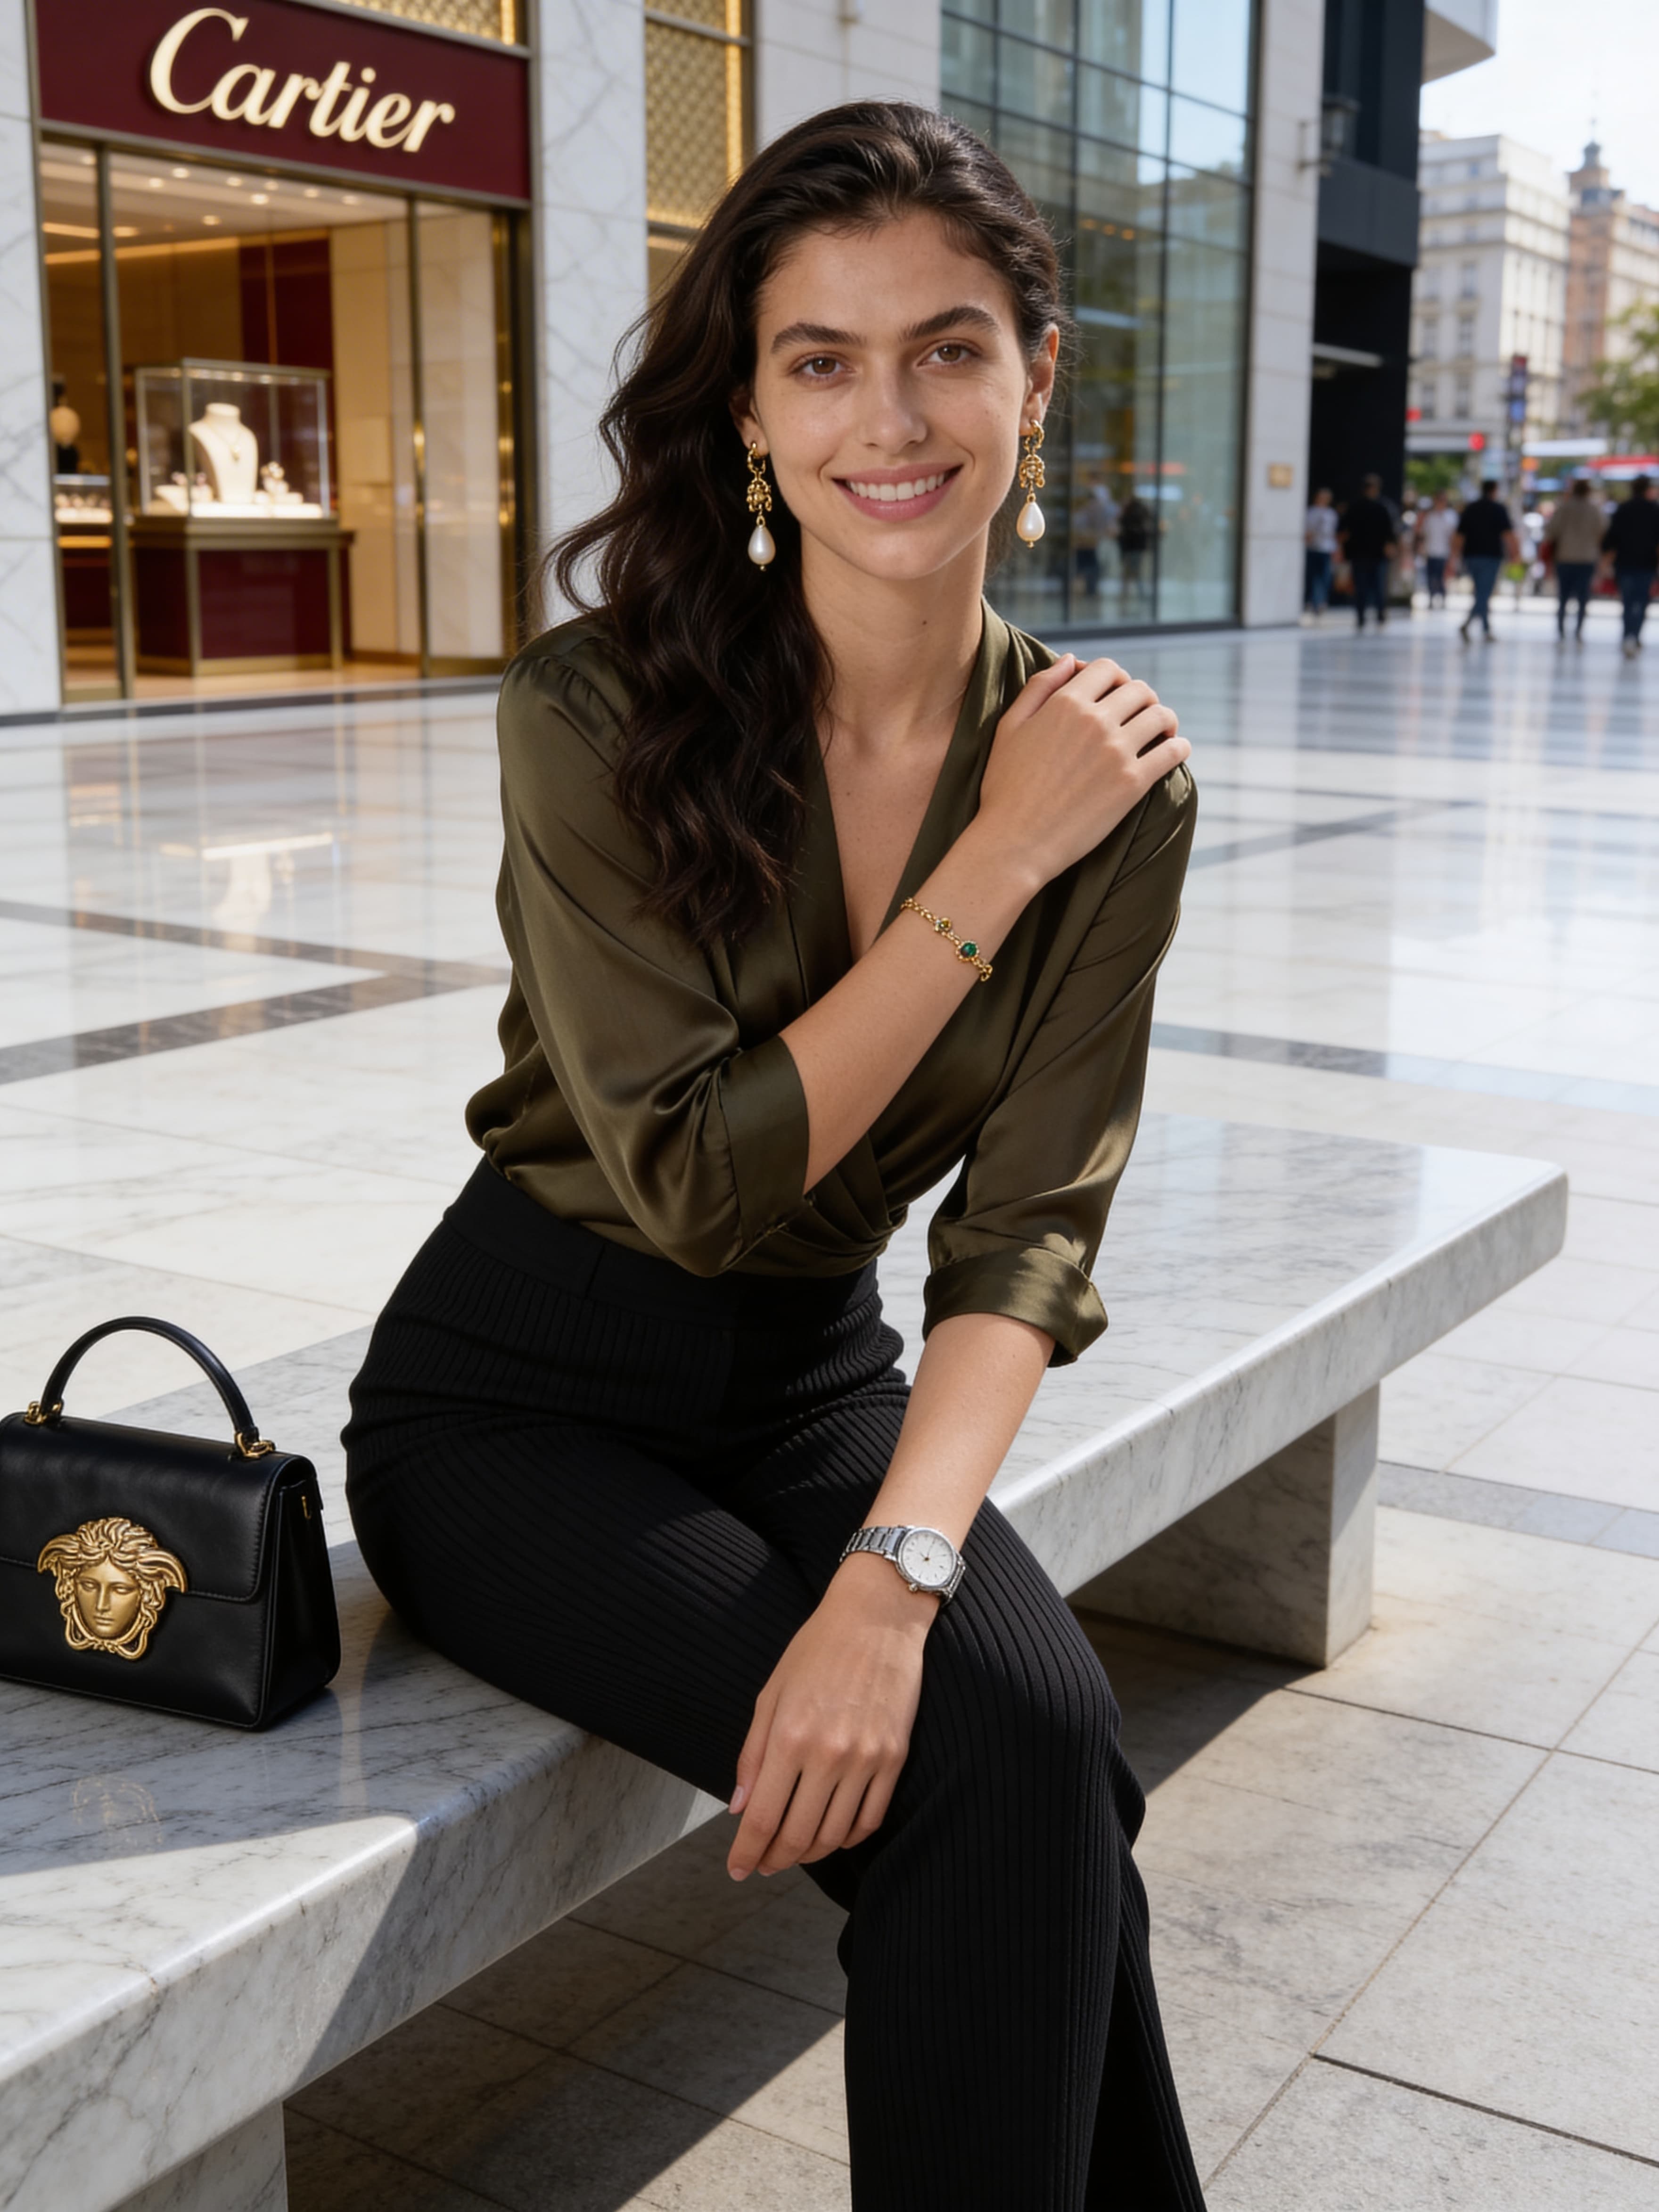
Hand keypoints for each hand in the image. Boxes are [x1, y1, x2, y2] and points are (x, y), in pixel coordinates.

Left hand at [726, 1556, 931, 1879]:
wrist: (878, 1617)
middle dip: (774, 1859)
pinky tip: (832, 1835)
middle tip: (762, 1864)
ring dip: (809, 1854)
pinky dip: (848, 1837)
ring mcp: (867, 1758)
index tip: (737, 1869)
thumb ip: (753, 1754)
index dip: (747, 1851)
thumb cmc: (817, 1648)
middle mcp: (830, 1754)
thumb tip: (739, 1808)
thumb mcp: (771, 1693)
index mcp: (790, 1736)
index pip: (763, 1817)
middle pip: (798, 1835)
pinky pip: (871, 1818)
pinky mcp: (895, 1757)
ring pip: (834, 1835)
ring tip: (793, 1852)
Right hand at [973, 653, 1188, 889]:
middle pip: (1139, 690)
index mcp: (1064, 703)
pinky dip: (1179, 747)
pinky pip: (1172, 752)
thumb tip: (1070, 660)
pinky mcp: (1132, 783)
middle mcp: (1094, 721)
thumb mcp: (1009, 728)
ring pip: (1160, 716)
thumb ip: (1039, 688)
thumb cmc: (1005, 788)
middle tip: (1141, 715)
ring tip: (1162, 732)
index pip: (1107, 668)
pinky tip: (1175, 751)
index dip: (1116, 677)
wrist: (1014, 842)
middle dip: (1143, 698)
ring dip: (1165, 720)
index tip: (1116, 693)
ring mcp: (1116, 751)